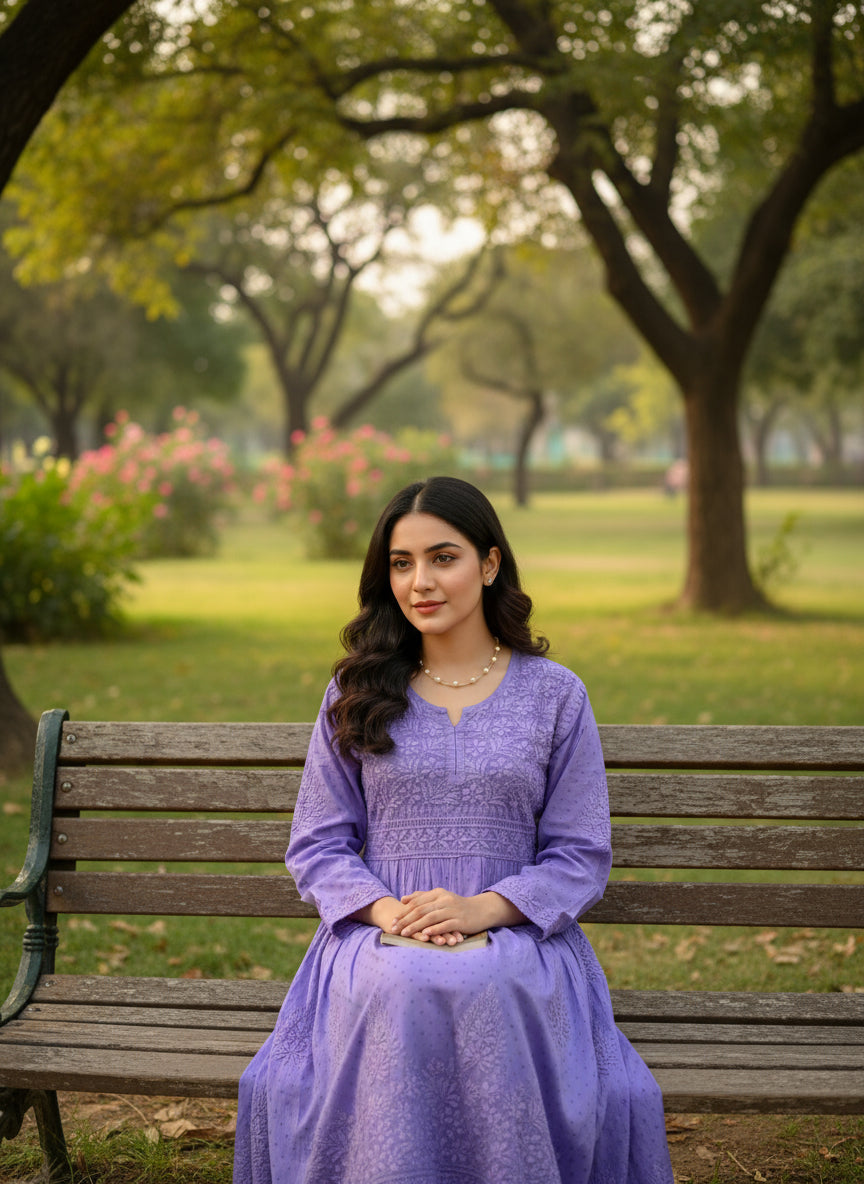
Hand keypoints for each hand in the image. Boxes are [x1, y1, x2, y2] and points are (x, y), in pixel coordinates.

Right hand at [350, 896, 455, 942]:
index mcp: (429, 914)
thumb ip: (435, 923)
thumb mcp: (422, 919)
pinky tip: (427, 939)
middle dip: (449, 933)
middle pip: (439, 924)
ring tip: (448, 942)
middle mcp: (423, 917)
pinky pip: (413, 930)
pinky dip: (420, 934)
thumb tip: (452, 931)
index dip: (453, 927)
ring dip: (438, 936)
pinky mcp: (404, 927)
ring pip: (428, 928)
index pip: (444, 921)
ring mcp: (413, 922)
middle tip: (459, 940)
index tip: (463, 936)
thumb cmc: (408, 918)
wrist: (389, 914)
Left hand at [391, 889, 524, 943]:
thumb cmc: (457, 906)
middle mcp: (445, 900)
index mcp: (438, 893)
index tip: (393, 921)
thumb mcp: (441, 898)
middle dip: (406, 920)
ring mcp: (453, 910)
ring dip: (416, 926)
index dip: (404, 912)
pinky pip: (444, 925)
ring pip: (430, 917)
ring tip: (404, 933)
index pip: (417, 902)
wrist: (481, 910)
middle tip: (394, 928)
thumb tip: (403, 899)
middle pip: (421, 910)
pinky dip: (433, 930)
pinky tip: (424, 935)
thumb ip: (422, 897)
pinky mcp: (460, 921)